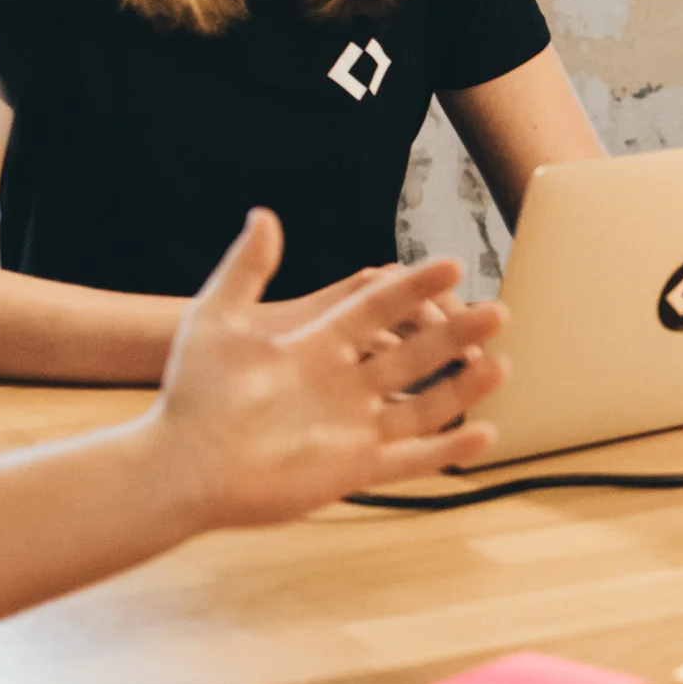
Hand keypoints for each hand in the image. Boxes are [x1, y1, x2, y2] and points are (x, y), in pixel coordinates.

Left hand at [144, 211, 507, 531]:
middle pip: (414, 352)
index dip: (414, 287)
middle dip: (455, 333)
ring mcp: (352, 426)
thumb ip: (245, 269)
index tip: (451, 263)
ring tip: (500, 364)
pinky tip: (484, 432)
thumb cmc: (192, 394)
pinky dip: (447, 449)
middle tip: (497, 311)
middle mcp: (343, 383)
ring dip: (463, 385)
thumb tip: (264, 215)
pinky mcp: (352, 467)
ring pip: (422, 404)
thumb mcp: (216, 320)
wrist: (181, 462)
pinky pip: (410, 457)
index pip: (379, 308)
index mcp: (318, 343)